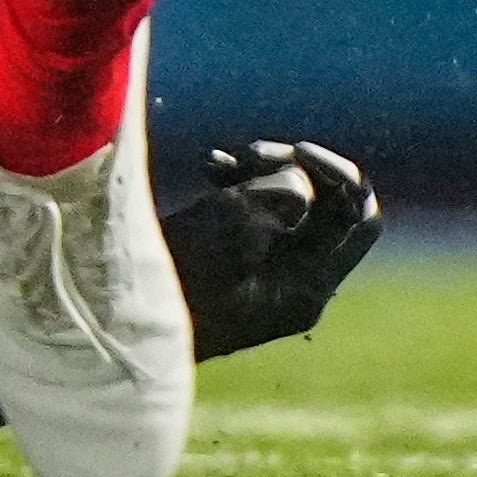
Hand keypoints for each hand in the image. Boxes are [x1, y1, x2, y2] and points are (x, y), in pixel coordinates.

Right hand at [162, 141, 382, 356]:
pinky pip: (259, 216)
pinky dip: (241, 188)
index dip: (339, 174)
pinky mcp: (239, 265)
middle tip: (251, 152)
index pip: (359, 219)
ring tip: (224, 160)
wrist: (117, 325)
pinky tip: (211, 169)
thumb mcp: (227, 231)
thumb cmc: (171, 283)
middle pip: (327, 208)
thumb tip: (302, 183)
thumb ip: (279, 198)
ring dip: (263, 172)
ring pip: (291, 205)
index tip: (297, 151)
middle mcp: (297, 284)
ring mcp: (269, 277)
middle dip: (294, 168)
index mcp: (308, 287)